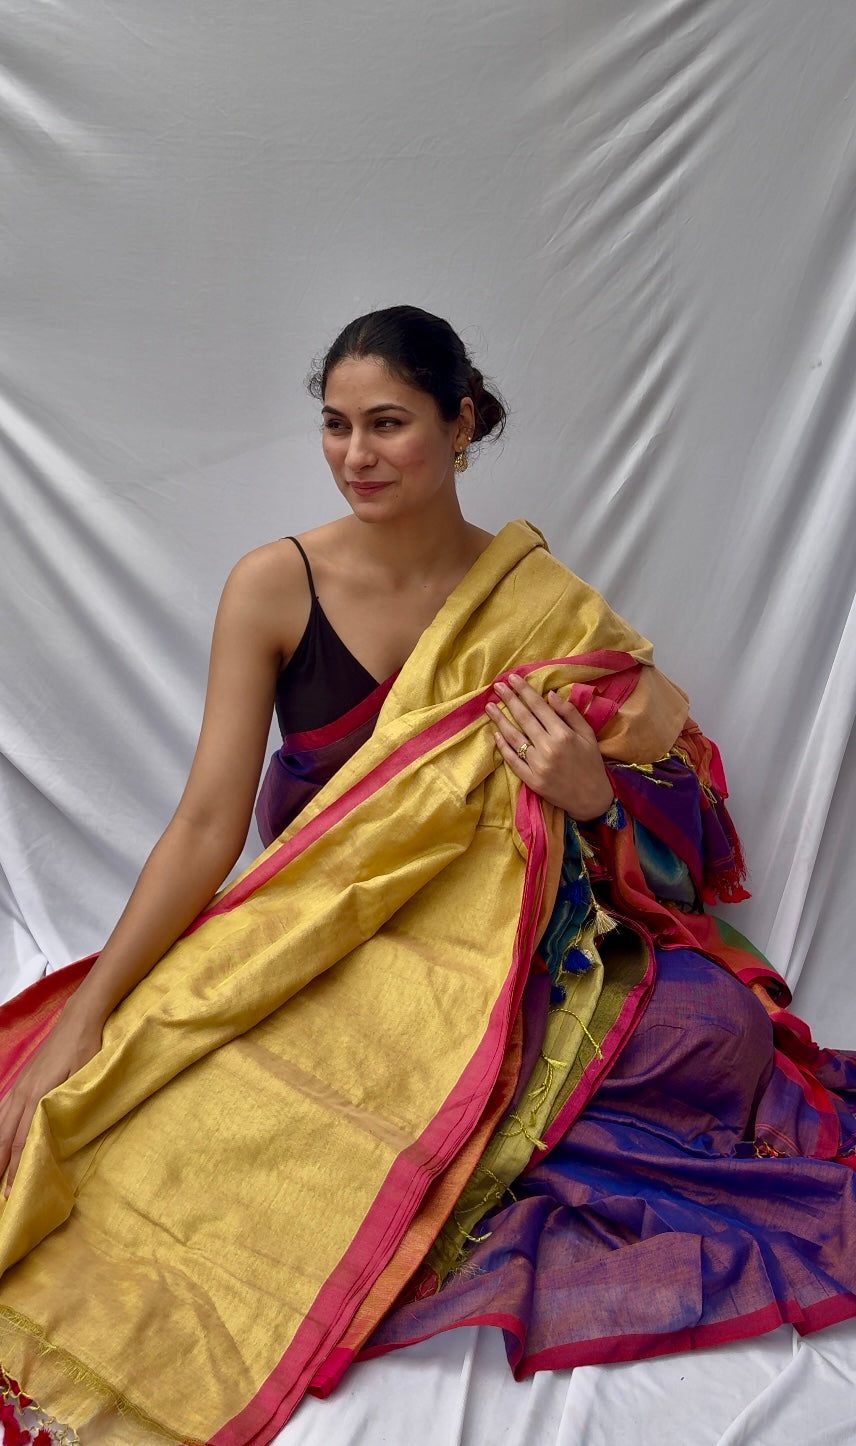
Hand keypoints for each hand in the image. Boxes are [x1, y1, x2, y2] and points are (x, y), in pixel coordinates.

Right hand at [0, 997, 104, 1196]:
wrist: (78, 1020)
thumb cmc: (86, 1047)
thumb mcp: (83, 1076)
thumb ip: (69, 1103)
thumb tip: (61, 1131)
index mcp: (37, 1095)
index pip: (22, 1140)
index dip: (15, 1167)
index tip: (11, 1190)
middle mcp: (22, 1092)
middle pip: (4, 1135)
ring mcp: (20, 1085)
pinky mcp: (22, 1080)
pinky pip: (2, 1107)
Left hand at [486, 673, 614, 820]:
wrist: (591, 798)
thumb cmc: (591, 763)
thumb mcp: (588, 734)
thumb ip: (570, 713)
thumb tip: (550, 695)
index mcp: (563, 734)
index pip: (539, 707)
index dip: (524, 691)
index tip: (513, 678)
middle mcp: (548, 748)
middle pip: (524, 718)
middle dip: (509, 700)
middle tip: (497, 686)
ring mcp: (538, 765)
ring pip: (514, 738)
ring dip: (499, 720)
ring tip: (488, 706)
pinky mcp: (531, 780)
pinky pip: (513, 760)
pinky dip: (503, 747)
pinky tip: (496, 734)